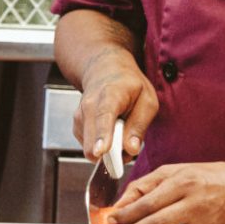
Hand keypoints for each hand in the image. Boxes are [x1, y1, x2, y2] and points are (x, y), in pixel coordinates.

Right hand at [73, 45, 157, 161]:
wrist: (104, 70)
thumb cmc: (129, 86)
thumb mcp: (147, 100)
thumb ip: (139, 125)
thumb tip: (131, 149)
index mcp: (110, 94)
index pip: (104, 117)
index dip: (102, 136)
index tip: (101, 151)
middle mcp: (89, 105)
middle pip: (93, 140)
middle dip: (113, 154)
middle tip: (131, 144)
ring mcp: (80, 116)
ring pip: (91, 148)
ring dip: (110, 151)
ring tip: (122, 132)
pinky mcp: (77, 126)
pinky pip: (90, 148)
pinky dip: (103, 147)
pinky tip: (112, 132)